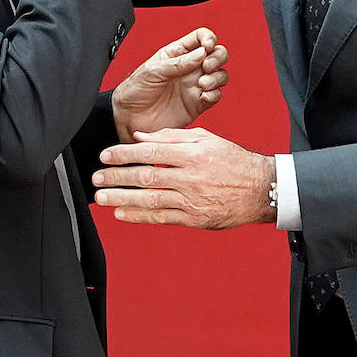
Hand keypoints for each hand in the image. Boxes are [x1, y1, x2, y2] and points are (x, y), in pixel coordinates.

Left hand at [92, 127, 274, 228]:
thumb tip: (140, 137)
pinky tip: (122, 214)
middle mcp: (190, 177)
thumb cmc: (232, 160)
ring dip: (122, 199)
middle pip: (146, 177)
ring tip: (101, 198)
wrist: (260, 189)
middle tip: (96, 179)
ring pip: (150, 199)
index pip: (151, 152)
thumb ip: (172, 137)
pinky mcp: (194, 218)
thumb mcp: (206, 139)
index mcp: (193, 154)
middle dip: (117, 178)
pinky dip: (140, 216)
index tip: (105, 155)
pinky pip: (162, 218)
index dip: (124, 154)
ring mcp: (192, 200)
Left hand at [112, 28, 228, 142]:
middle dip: (218, 57)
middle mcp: (189, 68)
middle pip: (217, 54)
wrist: (127, 119)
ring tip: (202, 84)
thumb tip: (202, 53)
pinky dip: (214, 94)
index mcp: (177, 54)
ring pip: (220, 75)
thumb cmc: (134, 92)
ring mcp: (194, 86)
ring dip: (217, 77)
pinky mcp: (197, 104)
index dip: (208, 39)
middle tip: (207, 66)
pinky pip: (216, 96)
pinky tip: (203, 96)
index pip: (200, 38)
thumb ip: (178, 63)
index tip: (207, 46)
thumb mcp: (153, 71)